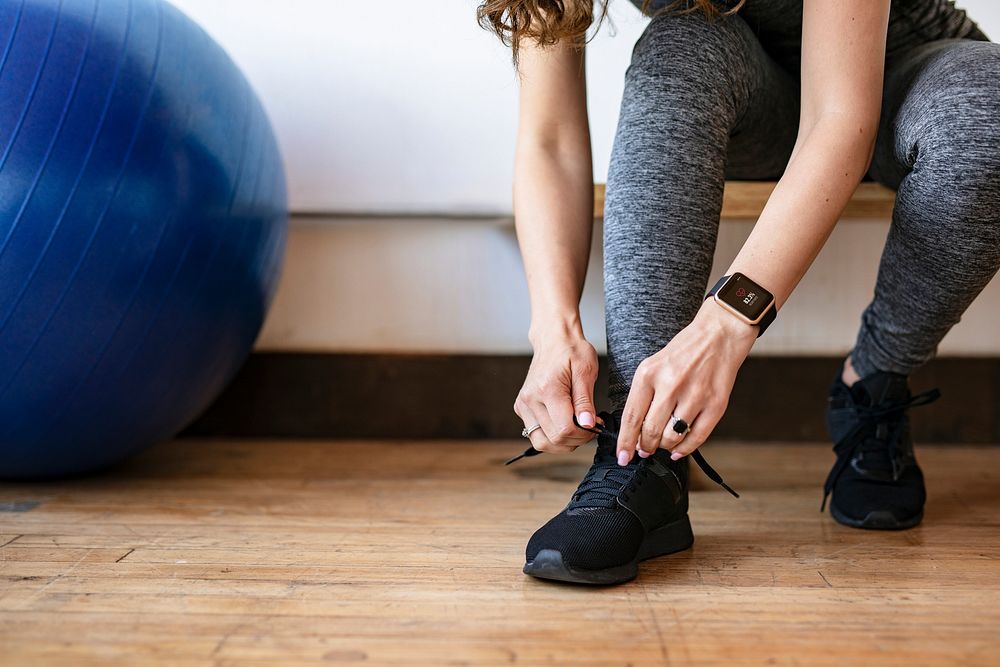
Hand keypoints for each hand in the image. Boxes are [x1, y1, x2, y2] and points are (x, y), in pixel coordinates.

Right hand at [514, 326, 599, 453]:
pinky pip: (536, 434)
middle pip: (553, 439)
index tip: (595, 425)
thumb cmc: (572, 351)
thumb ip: (585, 400)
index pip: (564, 429)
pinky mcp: (521, 408)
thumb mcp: (586, 371)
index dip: (584, 434)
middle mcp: (530, 399)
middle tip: (589, 427)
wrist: (553, 339)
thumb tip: (587, 425)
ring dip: (562, 442)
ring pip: (541, 442)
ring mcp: (523, 405)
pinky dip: (552, 435)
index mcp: (547, 389)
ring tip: (577, 428)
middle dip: (575, 440)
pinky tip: (564, 423)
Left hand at [615, 299, 757, 464]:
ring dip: (663, 447)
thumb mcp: (652, 366)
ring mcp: (695, 395)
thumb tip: (635, 431)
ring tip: (661, 444)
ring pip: (672, 437)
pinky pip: (697, 437)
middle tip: (644, 450)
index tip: (622, 457)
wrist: (718, 335)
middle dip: (644, 447)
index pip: (631, 417)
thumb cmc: (683, 352)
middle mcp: (670, 385)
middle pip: (650, 431)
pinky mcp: (716, 404)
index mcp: (649, 374)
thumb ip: (643, 396)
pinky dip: (685, 449)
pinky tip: (678, 450)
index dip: (625, 442)